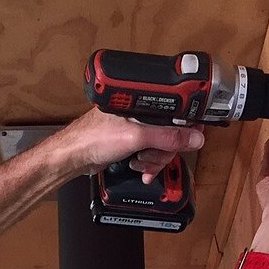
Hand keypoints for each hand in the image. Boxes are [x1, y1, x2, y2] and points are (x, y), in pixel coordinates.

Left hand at [54, 108, 204, 182]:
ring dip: (153, 159)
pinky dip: (147, 162)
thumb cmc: (94, 138)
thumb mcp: (136, 137)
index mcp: (143, 101)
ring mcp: (136, 127)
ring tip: (139, 163)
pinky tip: (138, 167)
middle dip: (163, 151)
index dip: (186, 126)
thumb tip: (195, 137)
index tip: (191, 139)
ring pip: (161, 145)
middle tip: (150, 156)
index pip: (177, 110)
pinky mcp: (131, 140)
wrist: (73, 157)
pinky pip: (150, 152)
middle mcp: (141, 112)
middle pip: (171, 133)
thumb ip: (167, 137)